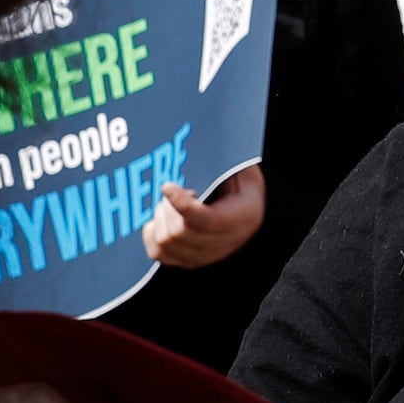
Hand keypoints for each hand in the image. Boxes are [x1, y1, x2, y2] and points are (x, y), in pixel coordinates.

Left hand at [141, 160, 267, 269]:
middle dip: (168, 207)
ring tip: (171, 203)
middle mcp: (223, 244)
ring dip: (161, 218)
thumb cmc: (241, 183)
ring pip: (166, 243)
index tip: (167, 185)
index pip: (206, 220)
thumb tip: (203, 140)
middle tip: (174, 190)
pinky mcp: (188, 261)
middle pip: (179, 232)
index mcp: (241, 217)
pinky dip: (153, 233)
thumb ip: (225, 160)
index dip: (181, 204)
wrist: (251, 211)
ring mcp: (204, 257)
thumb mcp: (241, 167)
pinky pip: (158, 253)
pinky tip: (162, 217)